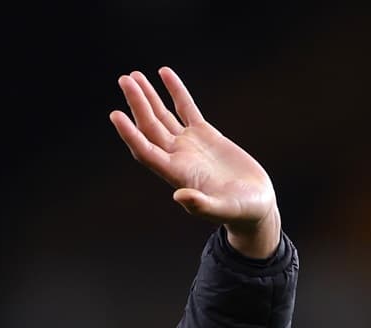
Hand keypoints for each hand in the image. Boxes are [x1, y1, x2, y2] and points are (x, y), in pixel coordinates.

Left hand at [110, 68, 280, 258]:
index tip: (116, 115)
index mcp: (177, 173)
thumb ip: (201, 205)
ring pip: (162, 115)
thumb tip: (179, 196)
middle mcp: (177, 157)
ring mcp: (189, 144)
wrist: (255, 205)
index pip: (146, 150)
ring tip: (133, 76)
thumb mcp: (223, 209)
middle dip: (137, 103)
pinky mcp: (205, 134)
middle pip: (149, 127)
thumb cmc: (239, 211)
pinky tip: (164, 73)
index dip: (130, 134)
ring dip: (148, 96)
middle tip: (124, 80)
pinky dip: (175, 91)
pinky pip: (186, 108)